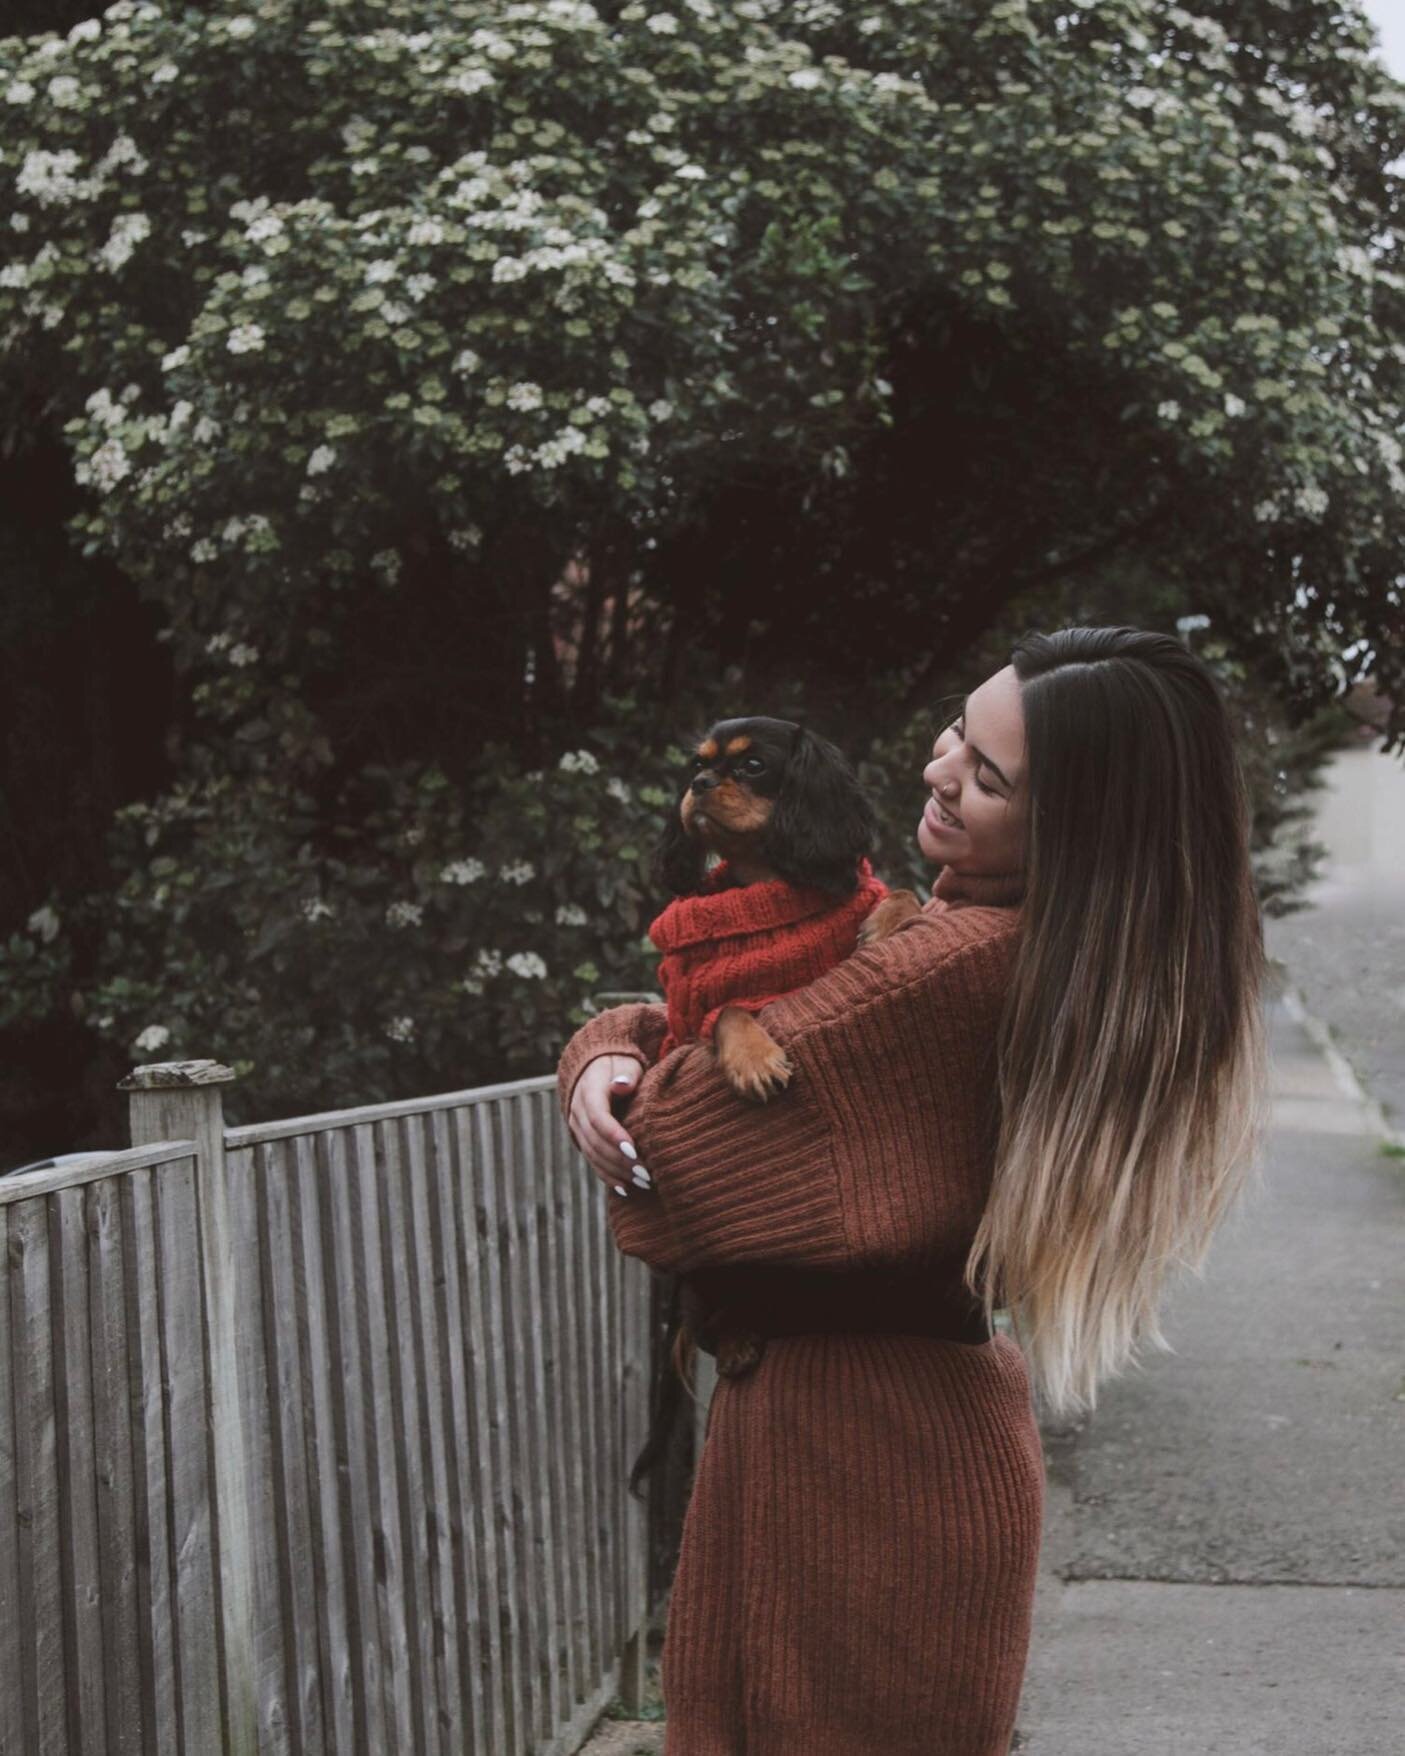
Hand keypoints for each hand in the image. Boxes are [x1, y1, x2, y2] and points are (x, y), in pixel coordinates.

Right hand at [567, 1054, 653, 1196]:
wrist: (595, 1067)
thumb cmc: (618, 1065)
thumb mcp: (625, 1064)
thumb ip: (626, 1076)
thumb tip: (620, 1085)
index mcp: (588, 1091)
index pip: (598, 1118)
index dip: (614, 1136)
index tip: (635, 1150)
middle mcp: (578, 1111)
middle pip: (595, 1141)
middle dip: (620, 1160)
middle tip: (647, 1173)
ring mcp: (577, 1127)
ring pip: (593, 1155)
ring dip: (617, 1171)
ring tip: (643, 1182)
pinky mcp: (582, 1138)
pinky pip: (592, 1160)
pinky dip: (607, 1176)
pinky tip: (625, 1188)